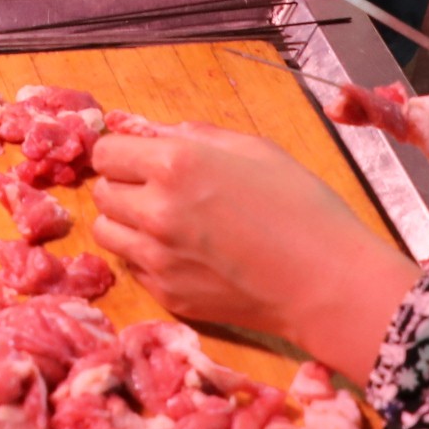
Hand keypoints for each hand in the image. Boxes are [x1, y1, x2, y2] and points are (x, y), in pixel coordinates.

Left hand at [91, 125, 419, 374]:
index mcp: (174, 164)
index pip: (106, 153)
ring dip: (126, 222)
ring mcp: (157, 258)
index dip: (121, 153)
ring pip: (107, 232)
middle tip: (156, 190)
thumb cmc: (302, 206)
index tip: (138, 158)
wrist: (326, 282)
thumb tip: (160, 133)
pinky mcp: (166, 294)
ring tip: (164, 222)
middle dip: (123, 186)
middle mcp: (155, 210)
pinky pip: (133, 267)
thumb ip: (197, 136)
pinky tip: (184, 253)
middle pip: (102, 192)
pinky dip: (146, 257)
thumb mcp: (255, 149)